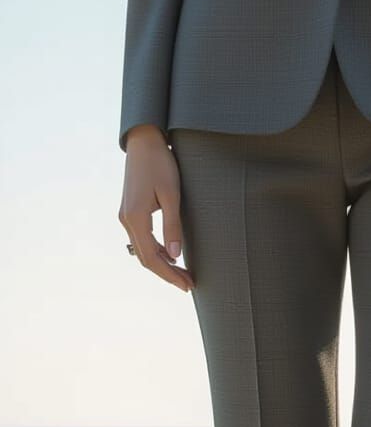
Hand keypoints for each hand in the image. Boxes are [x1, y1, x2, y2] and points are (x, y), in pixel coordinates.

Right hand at [118, 125, 194, 291]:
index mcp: (135, 218)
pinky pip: (142, 240)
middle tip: (188, 284)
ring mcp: (126, 216)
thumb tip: (175, 256)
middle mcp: (126, 220)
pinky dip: (156, 252)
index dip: (170, 275)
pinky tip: (171, 256)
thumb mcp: (171, 195)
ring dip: (162, 264)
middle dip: (168, 274)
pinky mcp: (130, 212)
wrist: (144, 142)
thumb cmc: (161, 164)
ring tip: (183, 273)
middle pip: (146, 259)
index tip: (187, 285)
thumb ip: (173, 226)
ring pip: (143, 251)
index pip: (152, 259)